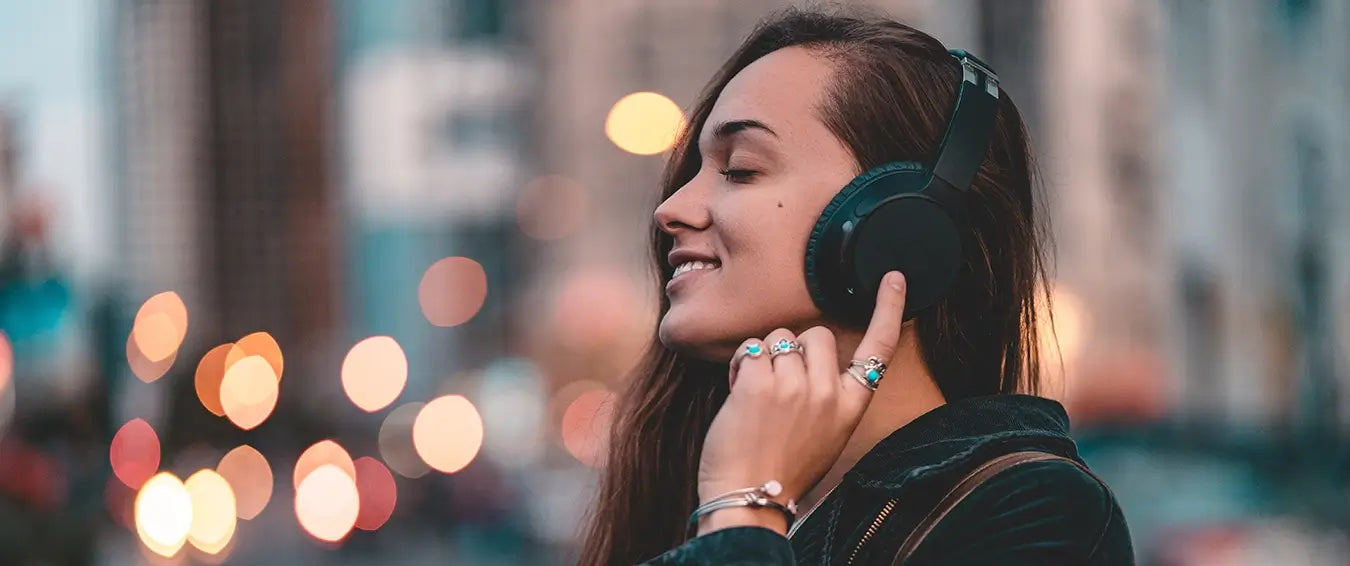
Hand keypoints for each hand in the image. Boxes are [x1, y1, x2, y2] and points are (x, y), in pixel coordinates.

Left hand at [695, 271, 907, 535]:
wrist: (748, 500)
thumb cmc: (781, 471)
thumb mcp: (825, 435)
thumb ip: (826, 395)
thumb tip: (809, 357)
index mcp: (850, 406)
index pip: (879, 348)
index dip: (889, 309)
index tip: (894, 278)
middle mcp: (827, 392)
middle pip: (817, 334)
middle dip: (795, 347)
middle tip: (779, 382)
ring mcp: (794, 386)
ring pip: (779, 337)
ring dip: (763, 358)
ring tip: (756, 394)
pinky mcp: (759, 383)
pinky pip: (751, 349)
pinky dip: (739, 365)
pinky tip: (738, 393)